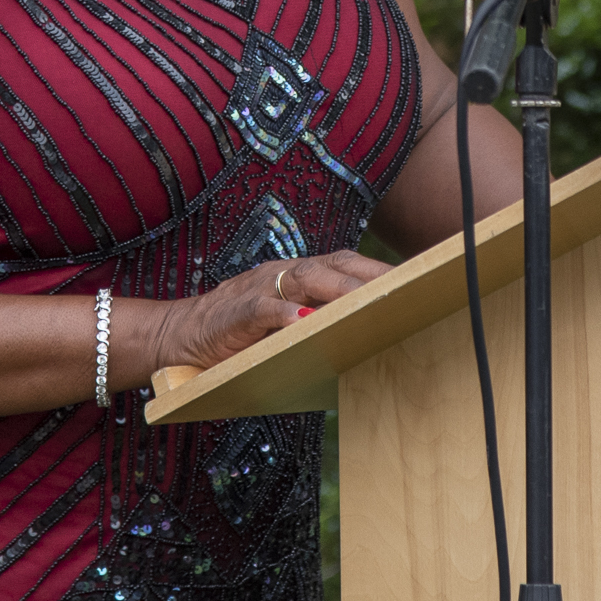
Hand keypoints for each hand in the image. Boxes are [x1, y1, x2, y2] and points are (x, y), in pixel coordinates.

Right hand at [130, 251, 390, 378]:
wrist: (181, 337)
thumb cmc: (242, 335)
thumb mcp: (286, 325)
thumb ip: (320, 322)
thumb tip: (371, 335)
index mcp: (299, 275)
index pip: (347, 263)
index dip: (380, 268)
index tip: (420, 278)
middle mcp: (283, 274)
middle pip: (334, 264)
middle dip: (371, 274)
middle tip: (407, 288)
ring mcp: (259, 289)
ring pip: (305, 278)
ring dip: (338, 288)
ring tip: (369, 300)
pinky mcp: (236, 312)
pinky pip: (263, 309)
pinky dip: (284, 314)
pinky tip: (303, 323)